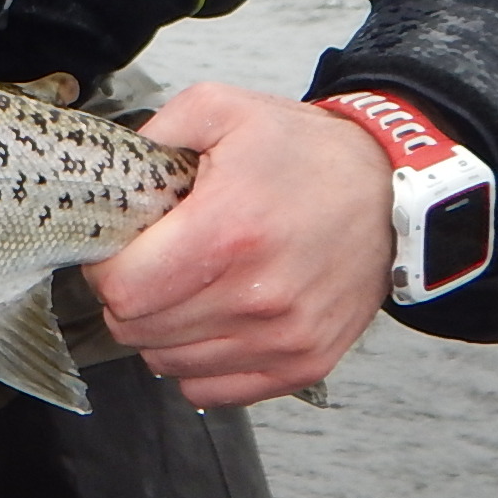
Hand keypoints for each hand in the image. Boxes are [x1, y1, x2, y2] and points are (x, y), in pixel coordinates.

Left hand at [83, 82, 392, 408]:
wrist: (391, 191)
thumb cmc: (306, 153)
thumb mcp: (222, 109)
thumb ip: (154, 134)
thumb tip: (112, 175)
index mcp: (228, 231)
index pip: (124, 288)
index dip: (106, 267)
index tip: (120, 249)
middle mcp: (257, 295)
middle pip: (138, 329)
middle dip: (128, 296)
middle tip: (151, 264)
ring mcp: (283, 337)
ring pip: (167, 362)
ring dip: (160, 329)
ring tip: (185, 287)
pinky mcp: (303, 363)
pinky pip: (208, 389)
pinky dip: (195, 361)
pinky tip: (209, 320)